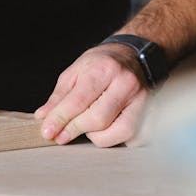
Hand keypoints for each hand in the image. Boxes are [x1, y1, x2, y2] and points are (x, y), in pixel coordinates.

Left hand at [34, 44, 148, 146]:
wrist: (133, 56)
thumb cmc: (102, 65)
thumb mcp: (75, 72)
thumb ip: (59, 96)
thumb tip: (43, 117)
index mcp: (105, 70)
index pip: (78, 101)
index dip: (60, 119)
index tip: (47, 132)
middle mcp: (126, 84)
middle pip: (97, 119)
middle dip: (75, 130)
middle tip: (62, 135)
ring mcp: (142, 100)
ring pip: (116, 133)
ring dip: (95, 136)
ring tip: (88, 127)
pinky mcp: (151, 115)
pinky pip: (131, 139)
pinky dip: (115, 139)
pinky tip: (107, 128)